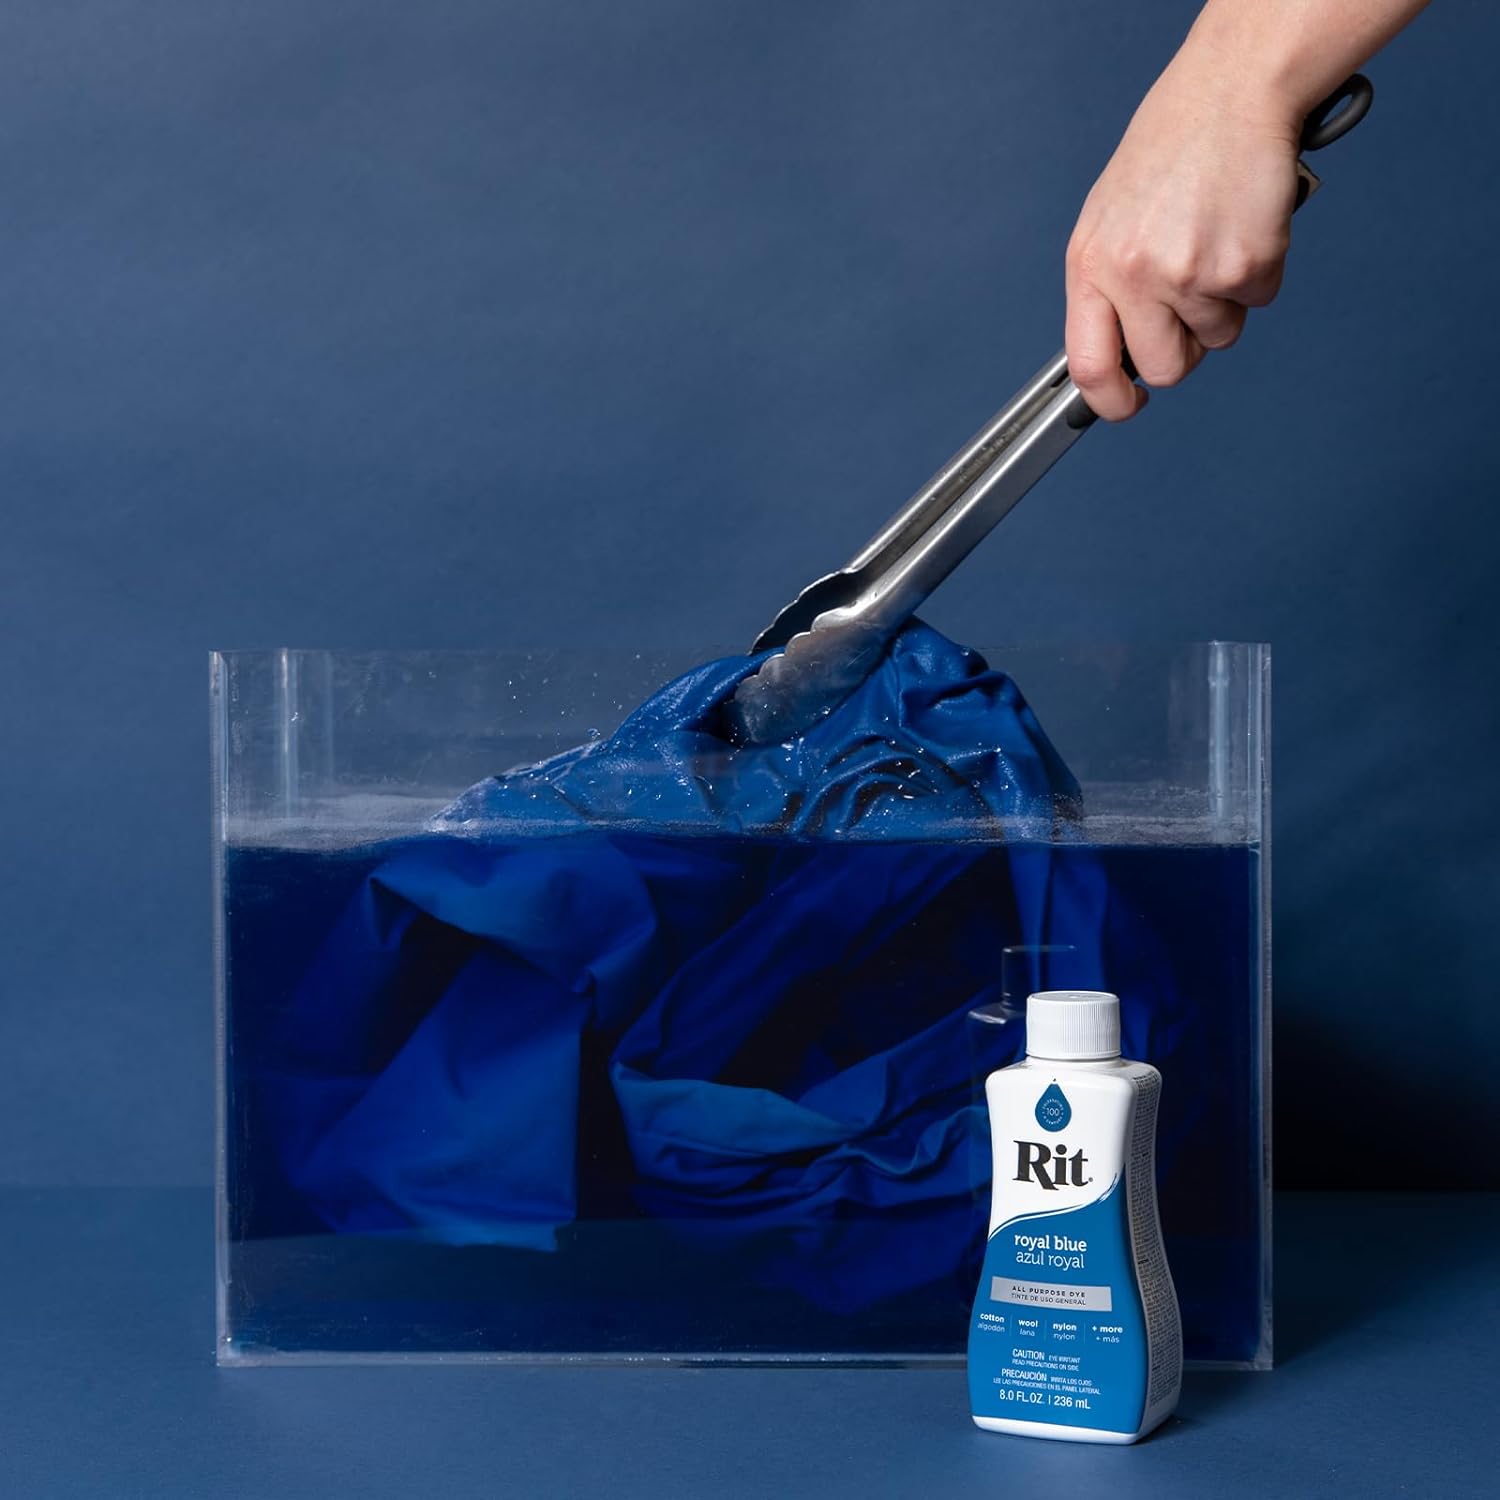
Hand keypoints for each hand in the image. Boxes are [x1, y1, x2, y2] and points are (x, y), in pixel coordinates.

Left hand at [1065, 52, 1302, 420]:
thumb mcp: (1110, 221)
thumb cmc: (1171, 154)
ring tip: (1216, 240)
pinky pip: (1258, 301)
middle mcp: (1134, 275)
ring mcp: (1189, 273)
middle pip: (1165, 368)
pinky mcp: (1245, 265)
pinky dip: (1260, 271)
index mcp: (1091, 265)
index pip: (1087, 366)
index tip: (1129, 405)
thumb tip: (1114, 356)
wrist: (1229, 93)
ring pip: (1218, 337)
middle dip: (1185, 350)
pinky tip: (1244, 226)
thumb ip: (1107, 289)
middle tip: (1193, 303)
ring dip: (1225, 302)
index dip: (1110, 402)